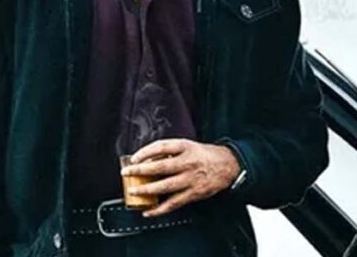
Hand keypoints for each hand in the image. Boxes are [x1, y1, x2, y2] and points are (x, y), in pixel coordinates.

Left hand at [122, 138, 241, 216]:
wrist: (228, 165)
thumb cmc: (206, 155)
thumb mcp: (189, 146)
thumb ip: (171, 152)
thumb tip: (149, 160)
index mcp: (186, 148)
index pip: (162, 147)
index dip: (146, 152)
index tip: (134, 158)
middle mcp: (188, 163)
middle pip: (161, 167)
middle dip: (141, 171)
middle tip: (127, 173)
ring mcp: (191, 179)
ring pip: (165, 186)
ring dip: (147, 190)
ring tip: (134, 192)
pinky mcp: (193, 193)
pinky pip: (173, 203)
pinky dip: (159, 209)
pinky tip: (149, 211)